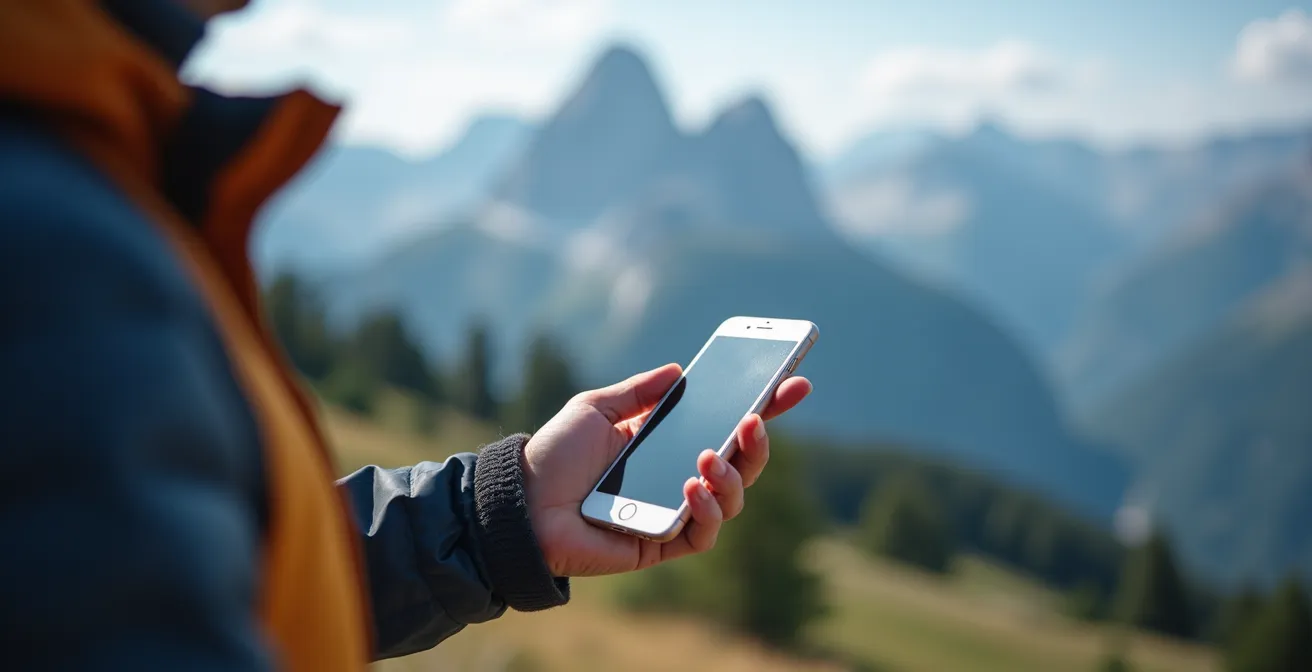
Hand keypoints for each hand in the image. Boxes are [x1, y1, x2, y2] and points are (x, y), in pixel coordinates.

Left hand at [521, 363, 811, 576]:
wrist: (520, 503)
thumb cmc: (553, 455)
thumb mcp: (596, 408)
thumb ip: (638, 391)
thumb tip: (680, 370)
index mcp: (665, 442)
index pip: (725, 423)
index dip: (763, 406)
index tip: (793, 383)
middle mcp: (677, 477)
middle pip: (741, 463)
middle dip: (758, 442)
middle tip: (756, 419)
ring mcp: (674, 512)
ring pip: (731, 499)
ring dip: (730, 475)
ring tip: (708, 457)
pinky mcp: (662, 543)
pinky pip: (704, 533)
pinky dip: (707, 510)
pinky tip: (691, 487)